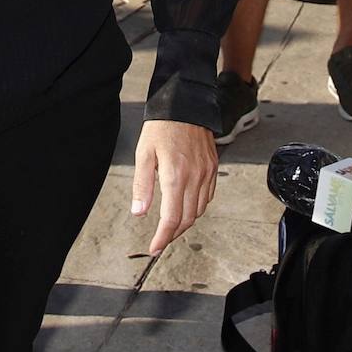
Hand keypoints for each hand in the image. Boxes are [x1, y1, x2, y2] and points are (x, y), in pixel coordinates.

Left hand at [131, 119, 217, 254]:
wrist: (184, 104)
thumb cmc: (161, 126)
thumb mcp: (144, 154)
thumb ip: (142, 185)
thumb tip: (139, 213)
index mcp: (175, 176)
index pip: (171, 218)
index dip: (163, 238)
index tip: (154, 247)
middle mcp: (195, 178)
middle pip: (187, 219)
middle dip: (173, 234)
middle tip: (160, 240)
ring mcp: (207, 173)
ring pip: (199, 210)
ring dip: (186, 222)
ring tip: (171, 226)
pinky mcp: (213, 167)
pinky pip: (208, 196)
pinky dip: (197, 207)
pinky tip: (187, 206)